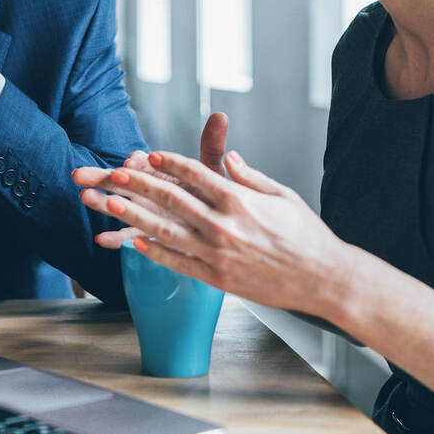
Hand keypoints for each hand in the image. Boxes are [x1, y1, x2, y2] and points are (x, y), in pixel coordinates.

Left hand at [74, 146, 351, 316]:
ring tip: (110, 204)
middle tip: (113, 173)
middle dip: (139, 184)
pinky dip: (154, 253)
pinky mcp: (216, 278)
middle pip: (172, 199)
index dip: (169, 163)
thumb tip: (229, 157)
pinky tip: (134, 243)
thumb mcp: (281, 194)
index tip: (149, 154)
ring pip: (166, 231)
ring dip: (134, 216)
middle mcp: (224, 224)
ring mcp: (217, 253)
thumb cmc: (306, 235)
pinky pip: (178, 263)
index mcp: (239, 199)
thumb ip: (249, 175)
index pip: (195, 174)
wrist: (323, 279)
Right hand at [91, 113, 229, 248]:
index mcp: (159, 171)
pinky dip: (114, 238)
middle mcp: (146, 189)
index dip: (136, 162)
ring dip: (101, 203)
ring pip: (118, 206)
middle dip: (101, 176)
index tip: (132, 161)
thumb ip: (211, 146)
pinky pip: (127, 235)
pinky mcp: (145, 231)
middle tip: (80, 174)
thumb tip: (219, 116)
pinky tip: (101, 240)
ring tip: (85, 198)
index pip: (143, 163)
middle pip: (120, 180)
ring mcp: (143, 211)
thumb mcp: (211, 171)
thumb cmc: (210, 193)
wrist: (213, 222)